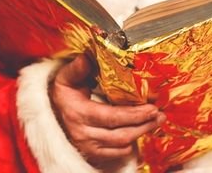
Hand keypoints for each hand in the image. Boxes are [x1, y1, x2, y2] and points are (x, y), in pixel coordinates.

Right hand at [50, 54, 164, 168]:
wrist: (51, 117)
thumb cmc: (62, 95)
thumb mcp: (65, 79)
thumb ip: (77, 69)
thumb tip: (87, 57)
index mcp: (78, 113)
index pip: (111, 117)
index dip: (134, 114)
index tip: (152, 107)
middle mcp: (82, 134)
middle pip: (121, 134)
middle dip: (144, 125)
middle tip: (160, 115)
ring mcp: (88, 147)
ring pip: (122, 145)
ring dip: (141, 133)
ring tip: (155, 122)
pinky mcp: (92, 155)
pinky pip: (118, 154)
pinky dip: (130, 144)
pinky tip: (137, 132)